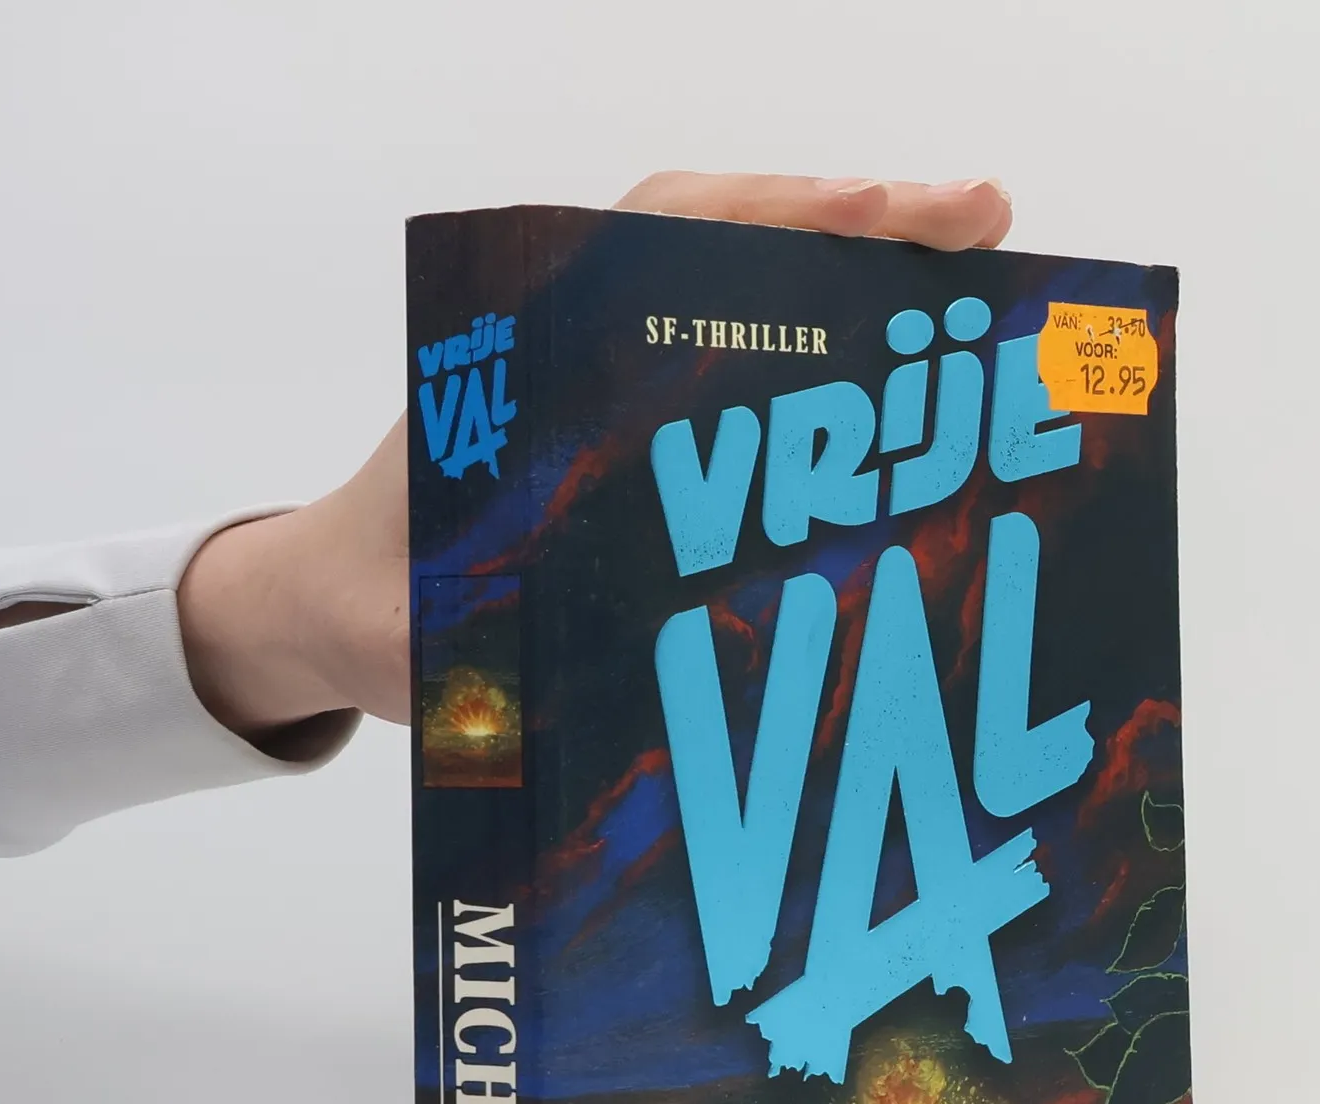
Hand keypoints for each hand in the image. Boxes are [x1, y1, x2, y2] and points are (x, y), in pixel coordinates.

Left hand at [177, 174, 1013, 741]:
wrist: (336, 610)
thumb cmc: (383, 609)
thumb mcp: (428, 630)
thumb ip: (480, 659)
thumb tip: (578, 675)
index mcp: (530, 362)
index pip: (665, 242)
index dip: (782, 221)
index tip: (888, 213)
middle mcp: (579, 342)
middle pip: (731, 241)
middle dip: (860, 227)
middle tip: (984, 225)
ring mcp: (616, 378)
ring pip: (748, 292)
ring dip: (856, 283)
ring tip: (973, 283)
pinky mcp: (640, 430)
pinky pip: (742, 367)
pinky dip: (822, 358)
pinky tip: (897, 389)